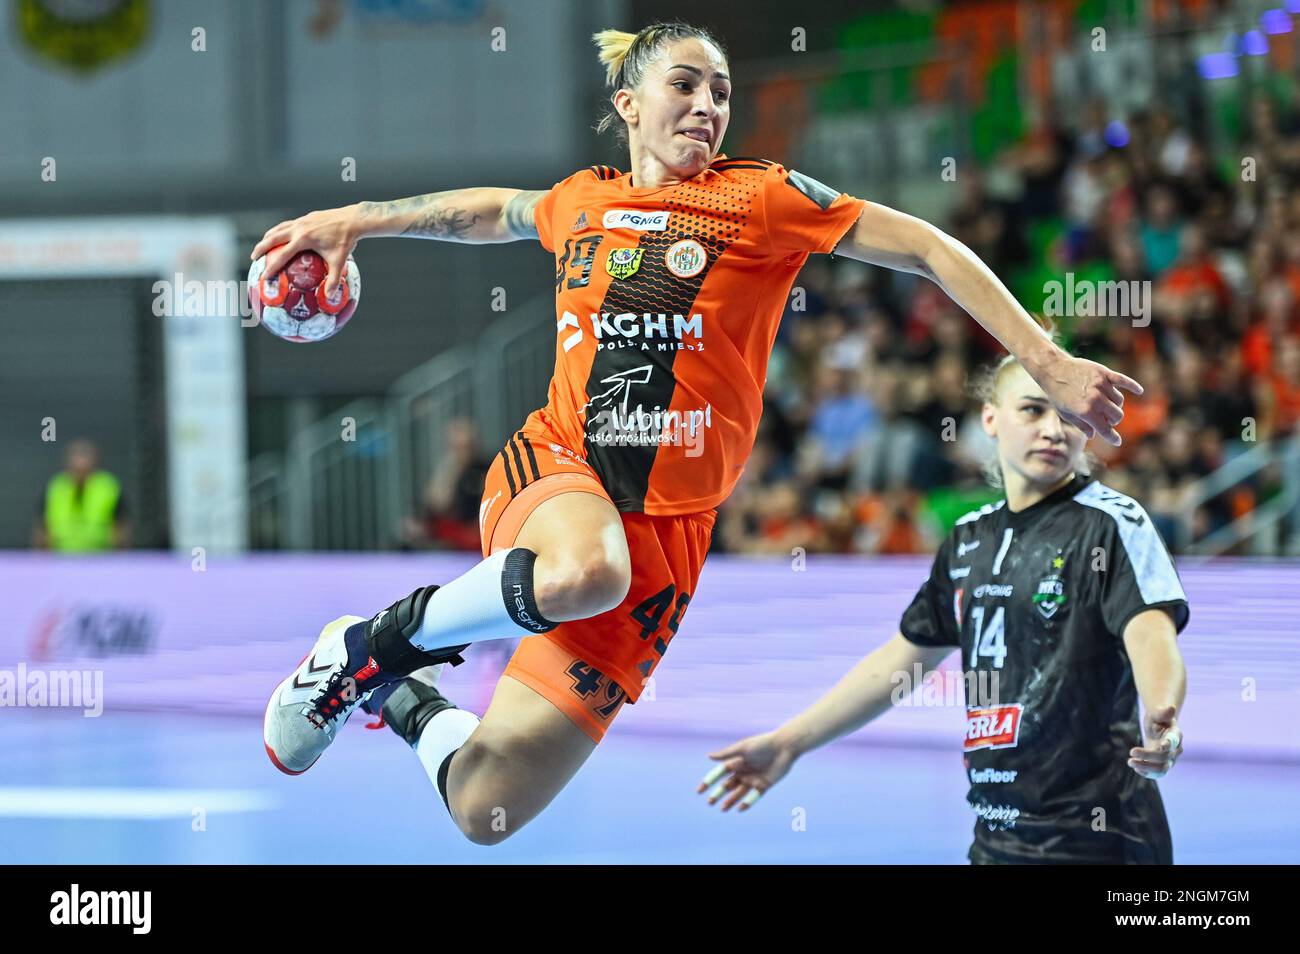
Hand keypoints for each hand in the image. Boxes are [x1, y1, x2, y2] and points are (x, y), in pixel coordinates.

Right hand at [250, 205, 359, 297]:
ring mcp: (301, 221)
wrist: (353, 219)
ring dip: (268, 237)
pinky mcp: (306, 218)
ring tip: (262, 246)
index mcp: (303, 239)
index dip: (271, 266)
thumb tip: (330, 297)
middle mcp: (299, 228)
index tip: (264, 276)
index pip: (282, 255)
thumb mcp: (339, 262)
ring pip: (278, 228)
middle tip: (254, 258)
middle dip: (261, 248)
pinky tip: (281, 236)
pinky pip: (288, 224)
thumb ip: (333, 280)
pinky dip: (280, 231)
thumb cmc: (346, 241)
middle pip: (273, 238)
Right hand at [697, 732, 797, 811]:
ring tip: (722, 809)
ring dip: (730, 801)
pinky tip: (739, 808)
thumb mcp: (743, 748)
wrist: (784, 747)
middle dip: (718, 794)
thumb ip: (727, 754)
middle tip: (710, 802)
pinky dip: (747, 803)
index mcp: (736, 761)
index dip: (709, 781)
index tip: (700, 790)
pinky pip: (754, 796)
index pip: (719, 773)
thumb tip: (709, 756)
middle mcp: (743, 771)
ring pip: (739, 793)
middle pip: (727, 785)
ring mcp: (753, 779)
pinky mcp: (764, 785)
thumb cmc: (762, 744)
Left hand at [1028, 353, 1142, 446]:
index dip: (1112, 437)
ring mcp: (1101, 385)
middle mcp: (1095, 399)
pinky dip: (1133, 386)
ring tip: (1105, 404)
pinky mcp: (1104, 373)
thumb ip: (1081, 425)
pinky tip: (1139, 391)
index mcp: (1086, 412)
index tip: (1117, 442)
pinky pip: (1123, 380)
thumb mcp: (1065, 413)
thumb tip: (1093, 435)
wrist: (1053, 369)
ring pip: (1119, 401)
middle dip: (1113, 420)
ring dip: (1115, 405)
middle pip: (1117, 415)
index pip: (1105, 429)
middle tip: (1106, 419)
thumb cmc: (1057, 393)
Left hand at [1129, 705, 1182, 778]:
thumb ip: (1162, 712)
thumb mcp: (1156, 713)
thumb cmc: (1157, 719)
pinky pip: (1158, 774)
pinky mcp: (1163, 765)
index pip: (1173, 741)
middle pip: (1164, 757)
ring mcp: (1170, 759)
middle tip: (1131, 752)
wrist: (1158, 727)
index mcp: (1175, 735)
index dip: (1167, 745)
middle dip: (1148, 756)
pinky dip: (1147, 773)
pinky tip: (1136, 769)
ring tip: (1130, 762)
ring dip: (1147, 768)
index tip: (1159, 747)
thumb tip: (1171, 708)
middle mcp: (1175, 749)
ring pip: (1162, 769)